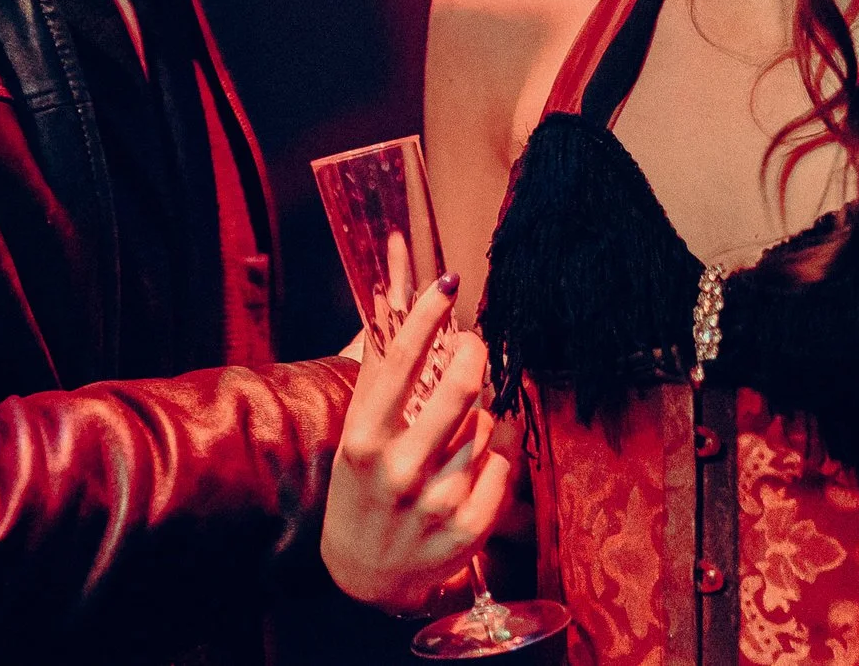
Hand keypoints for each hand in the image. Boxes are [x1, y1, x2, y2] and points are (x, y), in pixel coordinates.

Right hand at [319, 272, 513, 613]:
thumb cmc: (361, 488)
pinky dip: (492, 458)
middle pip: (458, 390)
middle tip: (475, 345)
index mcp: (364, 440)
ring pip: (485, 427)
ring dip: (479, 418)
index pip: (399, 363)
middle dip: (474, 356)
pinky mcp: (468, 529)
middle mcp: (399, 471)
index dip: (427, 316)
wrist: (365, 575)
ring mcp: (437, 503)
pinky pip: (502, 464)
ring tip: (457, 432)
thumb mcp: (357, 434)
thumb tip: (389, 299)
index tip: (447, 284)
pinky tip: (470, 469)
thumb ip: (378, 374)